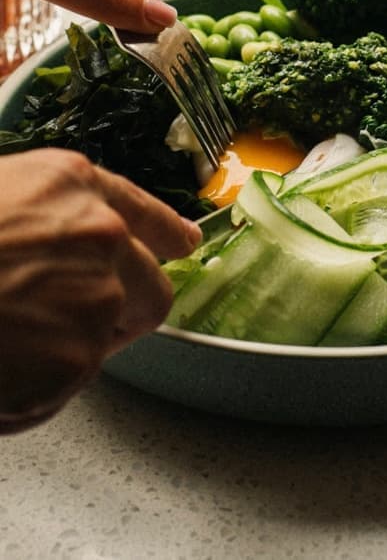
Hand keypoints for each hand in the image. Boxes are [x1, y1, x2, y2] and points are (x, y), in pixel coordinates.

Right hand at [0, 148, 201, 432]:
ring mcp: (95, 296)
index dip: (167, 234)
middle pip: (152, 289)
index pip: (146, 214)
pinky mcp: (78, 356)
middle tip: (80, 325)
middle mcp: (101, 235)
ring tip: (4, 340)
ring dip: (66, 347)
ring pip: (105, 338)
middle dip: (128, 310)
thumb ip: (50, 215)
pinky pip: (68, 381)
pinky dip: (37, 385)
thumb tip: (81, 243)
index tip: (183, 245)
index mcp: (74, 186)